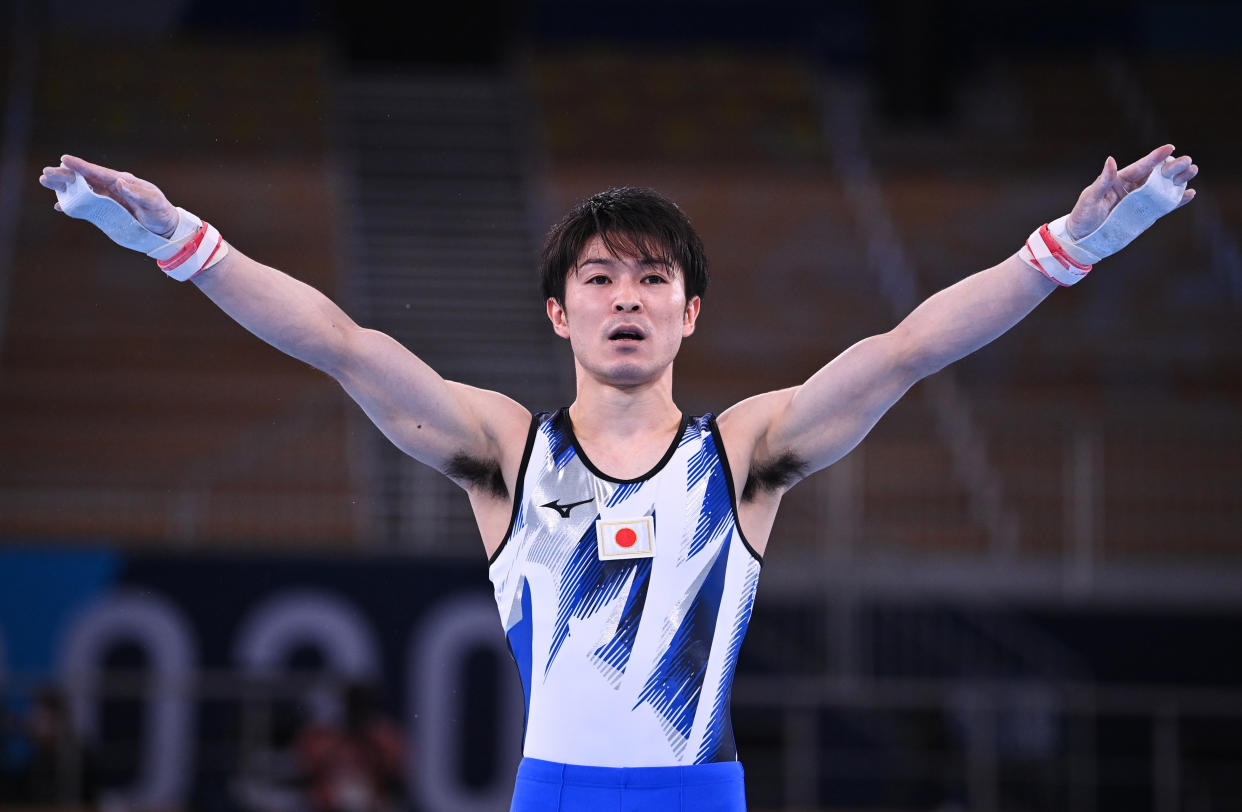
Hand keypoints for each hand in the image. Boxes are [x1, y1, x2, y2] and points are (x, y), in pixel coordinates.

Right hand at [38, 155, 179, 237]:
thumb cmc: (161, 212)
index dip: (81, 166)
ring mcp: (107, 199)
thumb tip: (120, 182)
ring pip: (81, 190)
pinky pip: (86, 206)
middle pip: (84, 179)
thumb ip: (137, 193)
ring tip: (45, 182)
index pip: (98, 172)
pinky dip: (73, 206)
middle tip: (46, 172)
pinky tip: (60, 205)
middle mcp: (112, 187)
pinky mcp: (106, 211)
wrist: (165, 227)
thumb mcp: (153, 202)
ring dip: (64, 187)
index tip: (64, 159)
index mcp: (122, 181)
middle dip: (65, 175)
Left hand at [1063, 144, 1196, 240]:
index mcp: (1119, 180)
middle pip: (1156, 174)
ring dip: (1178, 179)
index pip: (1140, 166)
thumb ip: (1103, 181)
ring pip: (1163, 187)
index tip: (1170, 148)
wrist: (1082, 238)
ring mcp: (1140, 201)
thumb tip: (1111, 160)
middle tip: (1187, 160)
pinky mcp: (1144, 215)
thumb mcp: (1090, 197)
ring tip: (1192, 171)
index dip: (1155, 157)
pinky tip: (1189, 193)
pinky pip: (1163, 205)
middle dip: (1172, 166)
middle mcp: (1132, 188)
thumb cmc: (1082, 215)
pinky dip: (1176, 200)